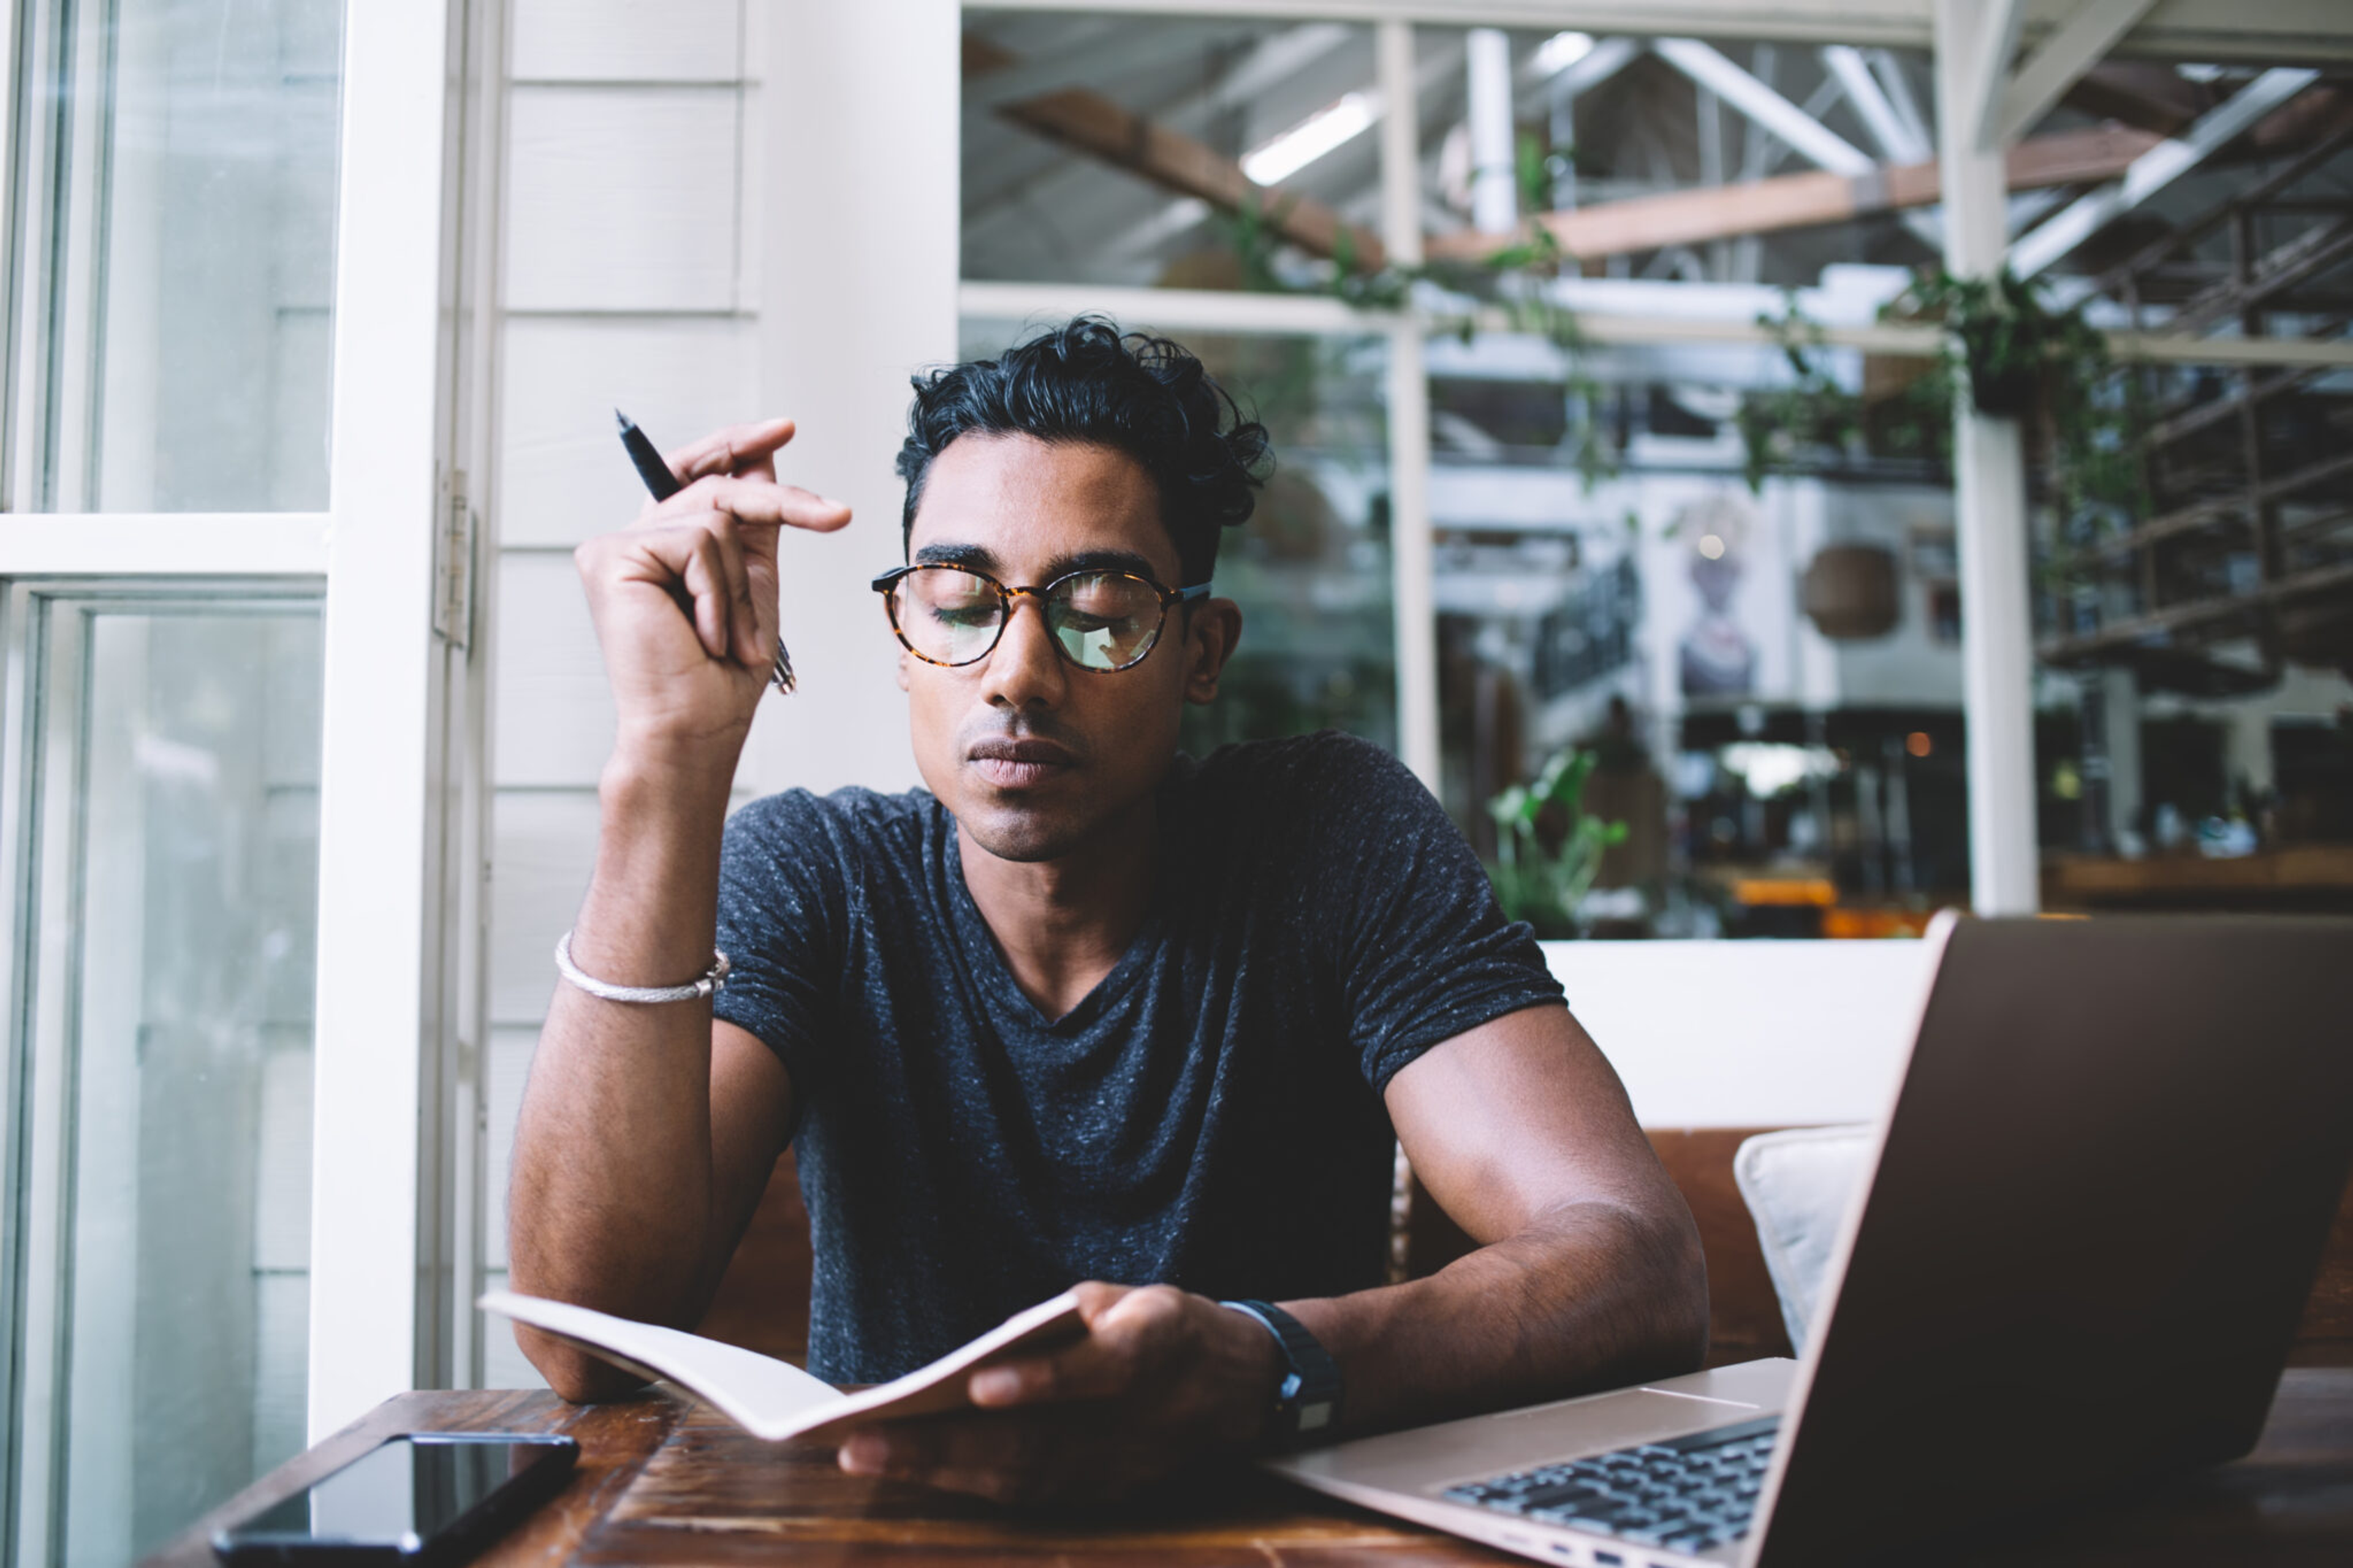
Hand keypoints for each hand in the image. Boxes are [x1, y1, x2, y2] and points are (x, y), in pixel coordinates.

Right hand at [574, 418, 850, 763]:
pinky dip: (717, 594)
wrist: (695, 728)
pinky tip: (703, 636)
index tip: (785, 428)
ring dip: (739, 586)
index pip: (694, 471)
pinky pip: (696, 541)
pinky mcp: (608, 556)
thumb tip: (765, 456)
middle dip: (781, 503)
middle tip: (835, 517)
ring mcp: (614, 546)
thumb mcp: (751, 583)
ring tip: (726, 637)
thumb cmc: (722, 675)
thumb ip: (753, 522)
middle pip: (717, 486)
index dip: (736, 444)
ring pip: (713, 516)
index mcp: (662, 545)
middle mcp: (632, 540)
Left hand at [835, 1282, 1281, 1503]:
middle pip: (1038, 1440)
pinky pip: (1027, 1493)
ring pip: (1023, 1477)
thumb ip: (1072, 1320)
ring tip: (867, 1455)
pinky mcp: (1102, 1494)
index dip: (1042, 1381)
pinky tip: (911, 1469)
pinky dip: (967, 1484)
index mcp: (1155, 1348)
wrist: (1237, 1389)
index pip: (1098, 1370)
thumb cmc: (1165, 1328)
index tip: (978, 1384)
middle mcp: (1137, 1420)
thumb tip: (993, 1354)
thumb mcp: (1134, 1298)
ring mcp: (1119, 1468)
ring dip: (941, 1473)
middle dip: (946, 1446)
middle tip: (865, 1440)